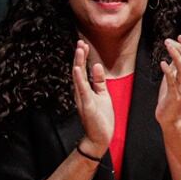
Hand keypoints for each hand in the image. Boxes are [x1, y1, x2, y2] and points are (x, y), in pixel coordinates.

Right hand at [71, 40, 112, 155]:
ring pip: (78, 77)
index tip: (84, 44)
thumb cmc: (101, 118)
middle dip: (80, 56)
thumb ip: (99, 81)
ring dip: (78, 63)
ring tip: (79, 50)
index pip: (84, 70)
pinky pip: (82, 89)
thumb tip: (96, 66)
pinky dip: (79, 78)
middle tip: (80, 42)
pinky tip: (77, 68)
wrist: (99, 138)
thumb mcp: (103, 96)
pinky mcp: (87, 105)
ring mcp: (83, 98)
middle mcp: (81, 92)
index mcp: (87, 89)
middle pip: (79, 70)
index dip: (84, 57)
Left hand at [156, 35, 180, 127]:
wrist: (171, 118)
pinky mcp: (174, 95)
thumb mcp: (172, 79)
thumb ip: (174, 67)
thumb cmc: (170, 98)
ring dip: (176, 55)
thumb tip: (173, 53)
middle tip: (169, 40)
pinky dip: (168, 71)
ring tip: (168, 46)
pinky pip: (172, 81)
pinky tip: (162, 63)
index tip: (180, 36)